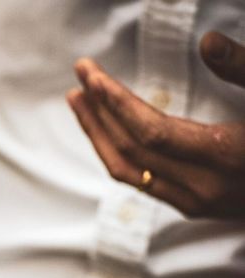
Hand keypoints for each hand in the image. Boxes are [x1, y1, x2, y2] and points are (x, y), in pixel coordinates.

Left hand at [67, 31, 244, 218]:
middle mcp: (203, 188)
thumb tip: (207, 42)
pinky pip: (140, 181)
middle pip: (130, 152)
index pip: (150, 132)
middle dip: (98, 112)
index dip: (116, 103)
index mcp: (226, 158)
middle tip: (79, 75)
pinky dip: (117, 153)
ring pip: (128, 172)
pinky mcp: (194, 207)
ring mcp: (196, 203)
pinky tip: (108, 129)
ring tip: (79, 100)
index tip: (92, 75)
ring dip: (98, 134)